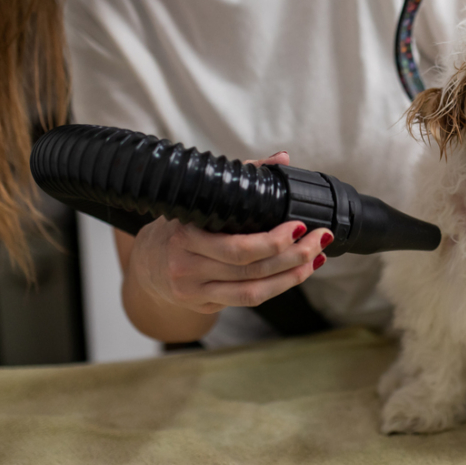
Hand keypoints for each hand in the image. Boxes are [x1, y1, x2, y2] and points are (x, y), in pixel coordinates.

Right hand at [114, 151, 331, 340]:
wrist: (146, 264)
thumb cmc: (181, 226)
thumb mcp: (204, 198)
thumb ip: (244, 176)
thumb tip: (282, 159)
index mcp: (186, 236)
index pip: (237, 246)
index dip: (273, 241)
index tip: (300, 226)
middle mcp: (188, 267)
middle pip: (251, 269)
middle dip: (293, 256)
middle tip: (319, 240)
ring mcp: (196, 291)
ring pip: (253, 292)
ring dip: (291, 277)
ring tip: (315, 259)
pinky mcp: (205, 306)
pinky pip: (247, 300)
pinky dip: (277, 287)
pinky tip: (296, 274)